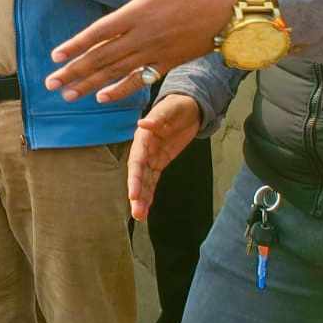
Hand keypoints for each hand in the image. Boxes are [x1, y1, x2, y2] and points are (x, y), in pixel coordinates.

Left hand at [45, 0, 238, 102]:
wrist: (231, 10)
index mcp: (138, 13)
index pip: (99, 32)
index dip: (76, 45)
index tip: (56, 55)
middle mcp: (142, 37)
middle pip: (101, 57)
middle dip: (74, 71)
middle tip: (50, 83)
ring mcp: (154, 53)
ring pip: (116, 72)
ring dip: (89, 84)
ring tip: (67, 94)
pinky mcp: (167, 63)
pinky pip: (139, 80)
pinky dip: (120, 90)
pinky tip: (102, 98)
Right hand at [128, 95, 201, 220]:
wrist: (189, 107)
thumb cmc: (178, 106)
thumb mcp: (171, 109)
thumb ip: (158, 117)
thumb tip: (144, 124)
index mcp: (143, 137)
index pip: (137, 161)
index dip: (134, 178)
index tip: (133, 194)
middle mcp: (144, 150)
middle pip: (138, 175)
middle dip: (137, 194)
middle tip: (137, 213)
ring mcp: (152, 157)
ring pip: (145, 181)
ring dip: (142, 199)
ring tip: (139, 216)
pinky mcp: (160, 162)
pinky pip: (153, 180)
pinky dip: (150, 194)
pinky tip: (146, 208)